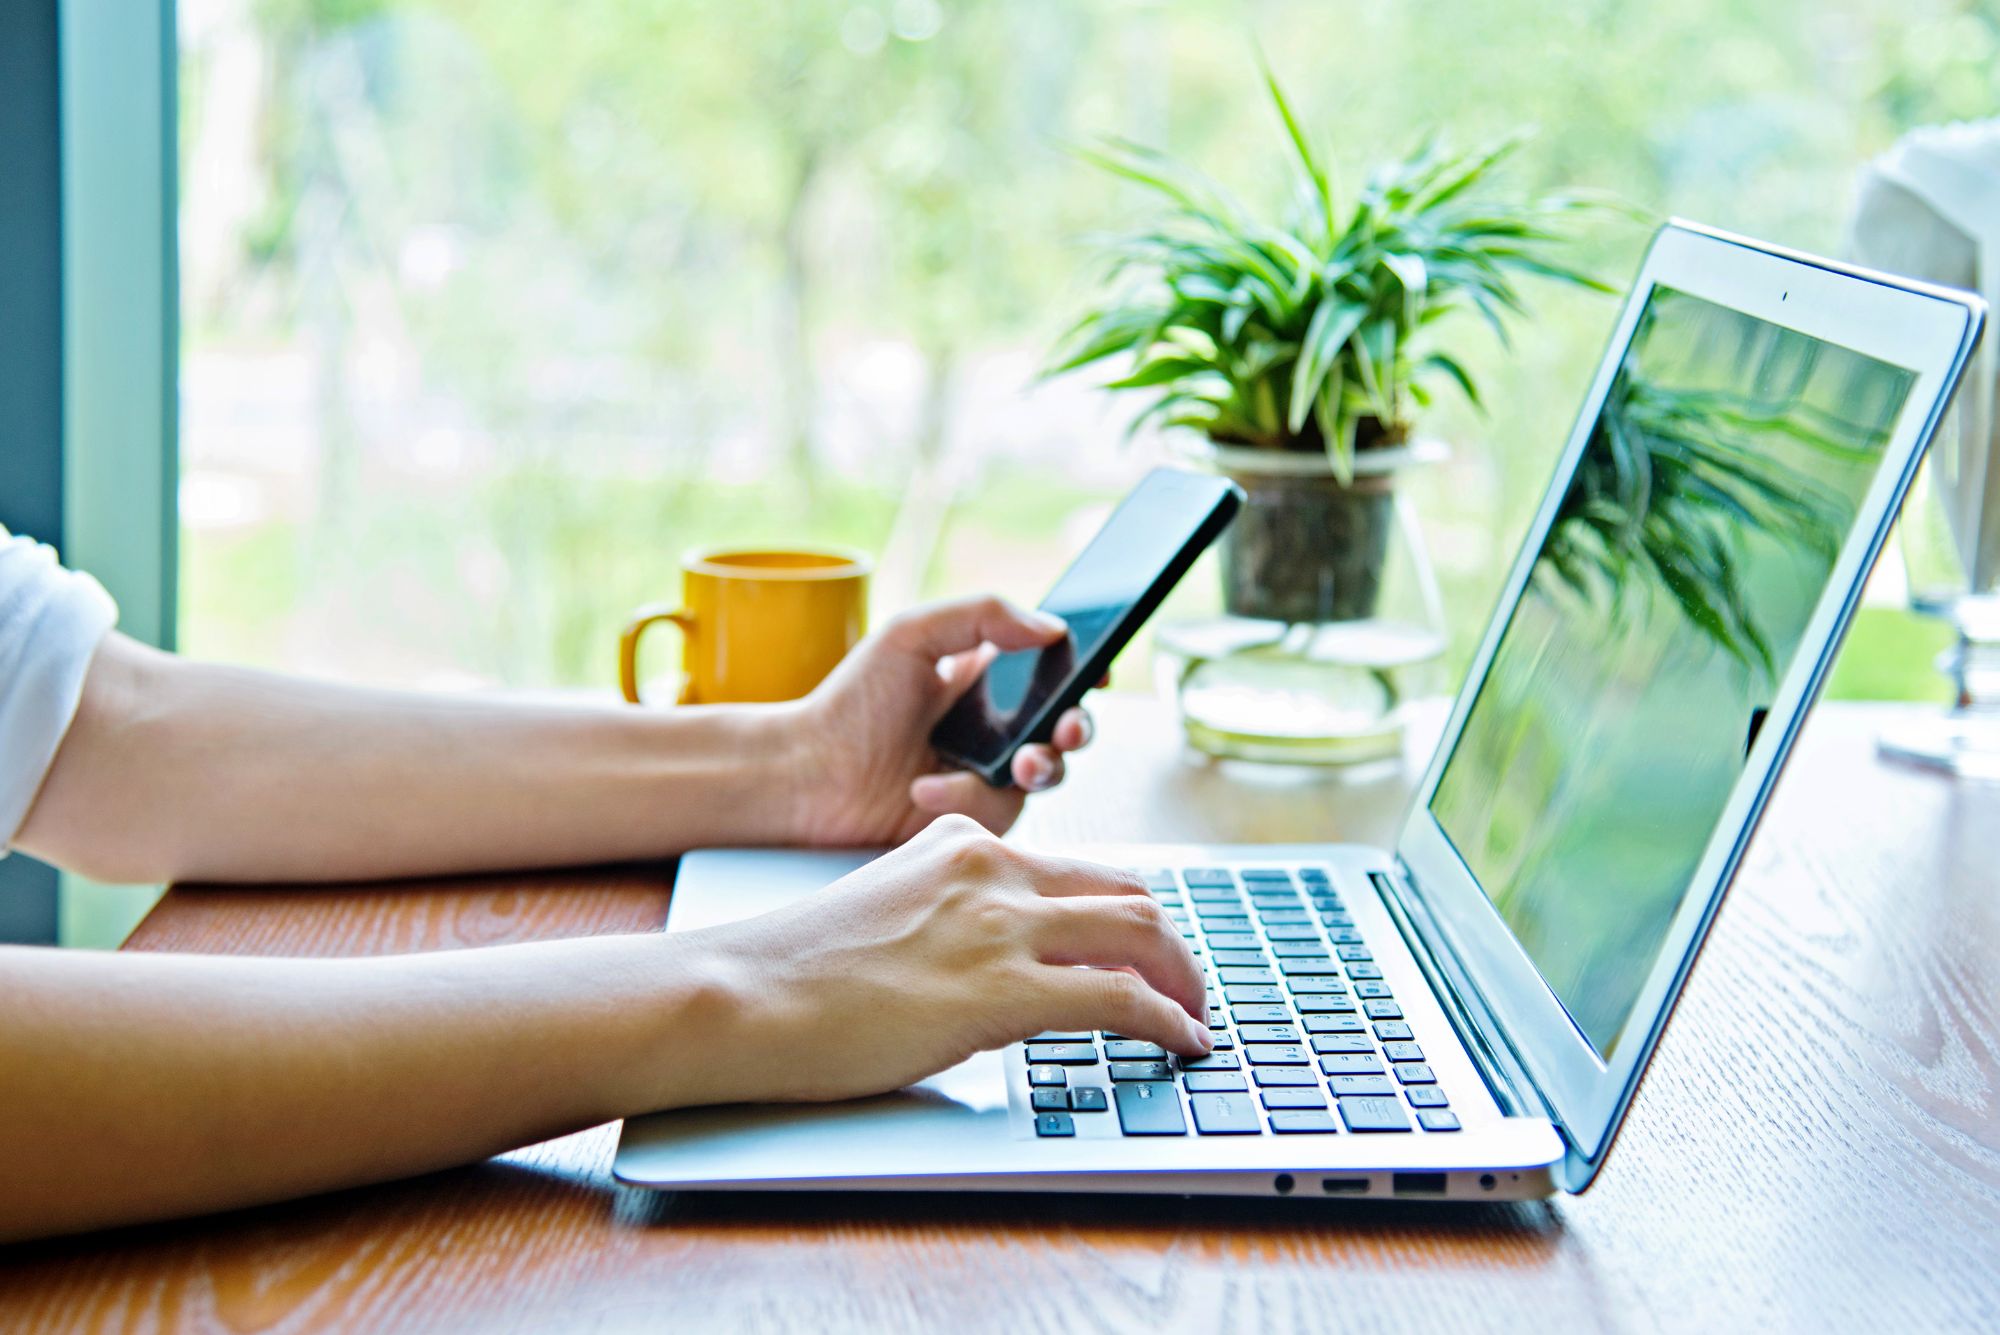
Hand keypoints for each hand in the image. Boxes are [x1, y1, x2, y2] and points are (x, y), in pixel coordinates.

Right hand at [666, 815, 1210, 1105]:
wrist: (743, 995)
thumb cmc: (798, 973)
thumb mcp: (893, 914)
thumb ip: (958, 923)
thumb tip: (1016, 973)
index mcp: (962, 843)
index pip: (1077, 868)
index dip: (1126, 915)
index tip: (1146, 951)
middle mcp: (991, 866)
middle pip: (1127, 891)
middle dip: (1171, 944)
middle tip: (1187, 988)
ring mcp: (1000, 922)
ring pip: (1140, 932)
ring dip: (1184, 980)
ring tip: (1195, 1020)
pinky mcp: (1001, 987)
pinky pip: (1121, 998)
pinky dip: (1168, 1021)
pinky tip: (1182, 1044)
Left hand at [785, 595, 1097, 844]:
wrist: (807, 775)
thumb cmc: (852, 702)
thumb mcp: (912, 635)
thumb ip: (983, 614)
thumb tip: (1053, 627)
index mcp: (986, 673)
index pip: (1053, 667)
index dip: (1084, 669)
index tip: (1097, 671)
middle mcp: (996, 723)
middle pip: (1068, 722)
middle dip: (1081, 725)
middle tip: (1069, 727)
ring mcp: (989, 772)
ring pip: (1050, 771)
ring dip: (1045, 766)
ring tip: (1020, 765)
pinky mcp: (975, 815)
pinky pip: (999, 808)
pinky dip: (966, 795)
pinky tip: (924, 787)